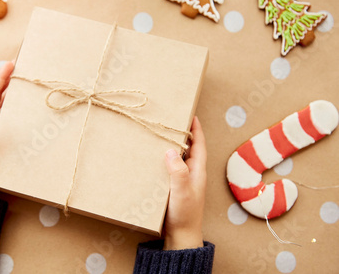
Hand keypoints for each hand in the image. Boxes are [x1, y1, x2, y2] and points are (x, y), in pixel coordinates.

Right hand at [163, 116, 206, 249]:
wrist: (180, 237)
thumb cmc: (184, 215)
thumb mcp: (182, 192)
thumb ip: (178, 171)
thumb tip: (171, 150)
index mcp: (197, 171)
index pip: (199, 145)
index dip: (196, 129)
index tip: (191, 115)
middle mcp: (191, 173)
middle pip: (189, 148)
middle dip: (183, 134)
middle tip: (172, 120)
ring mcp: (182, 181)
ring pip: (178, 158)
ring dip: (172, 146)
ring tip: (160, 135)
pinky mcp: (173, 187)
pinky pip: (169, 168)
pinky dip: (163, 160)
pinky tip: (152, 158)